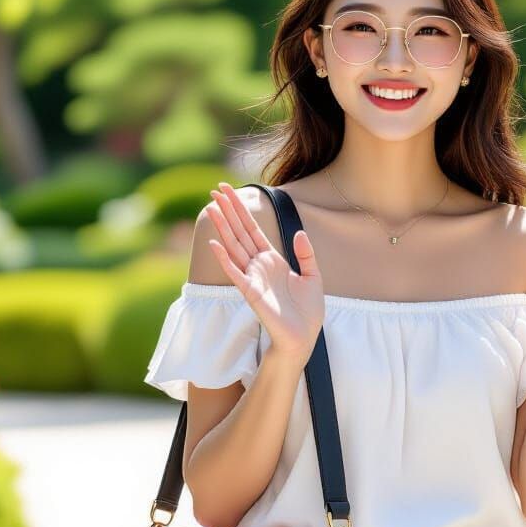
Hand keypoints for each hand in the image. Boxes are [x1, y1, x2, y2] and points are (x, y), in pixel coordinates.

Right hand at [206, 183, 324, 361]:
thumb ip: (306, 254)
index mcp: (272, 260)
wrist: (304, 337)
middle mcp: (258, 266)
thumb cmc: (307, 312)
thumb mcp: (313, 276)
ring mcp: (253, 278)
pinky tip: (215, 243)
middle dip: (229, 211)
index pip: (252, 229)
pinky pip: (235, 272)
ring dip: (223, 228)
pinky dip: (225, 258)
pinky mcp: (251, 293)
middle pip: (240, 233)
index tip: (229, 191)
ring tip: (211, 208)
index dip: (242, 210)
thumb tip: (299, 233)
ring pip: (234, 247)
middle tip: (215, 190)